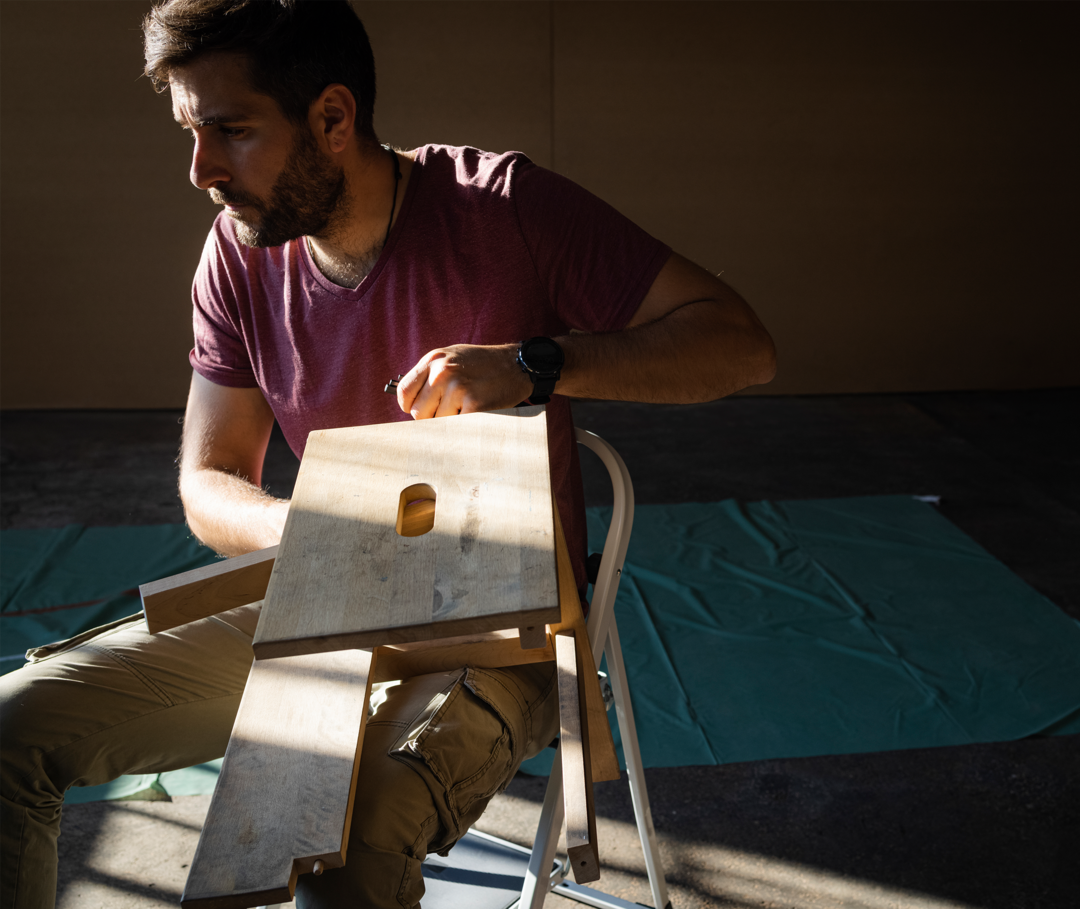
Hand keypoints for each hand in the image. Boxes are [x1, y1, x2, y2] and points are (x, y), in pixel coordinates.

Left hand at [397, 343, 534, 418]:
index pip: (404, 392)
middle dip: (431, 417)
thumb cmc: (483, 363)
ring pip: (437, 423)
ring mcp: (458, 389)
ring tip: (466, 407)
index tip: (421, 410)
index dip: (410, 406)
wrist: (517, 364)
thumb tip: (412, 403)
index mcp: (433, 360)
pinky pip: (456, 427)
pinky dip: (464, 425)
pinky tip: (475, 412)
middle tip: (449, 412)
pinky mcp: (474, 404)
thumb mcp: (452, 357)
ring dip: (450, 421)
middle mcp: (442, 373)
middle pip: (418, 413)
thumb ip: (430, 375)